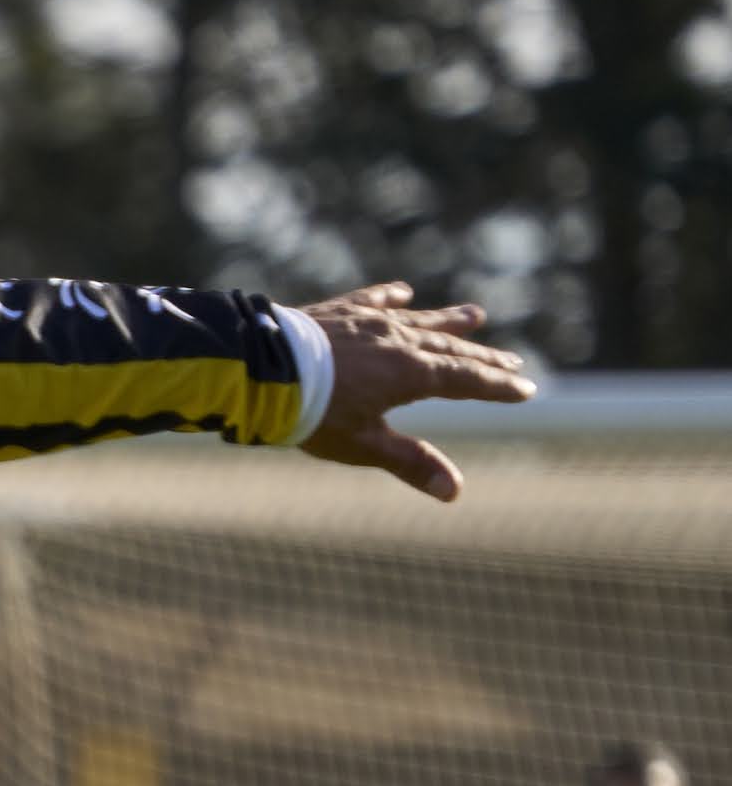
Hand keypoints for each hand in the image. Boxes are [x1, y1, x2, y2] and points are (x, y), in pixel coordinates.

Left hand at [297, 281, 530, 499]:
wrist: (257, 370)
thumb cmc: (310, 413)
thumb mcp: (362, 444)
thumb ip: (409, 462)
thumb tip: (455, 491)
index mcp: (412, 374)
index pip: (468, 381)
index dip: (498, 387)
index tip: (526, 389)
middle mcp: (398, 341)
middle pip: (451, 349)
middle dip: (483, 358)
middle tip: (513, 360)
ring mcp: (369, 323)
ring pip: (419, 321)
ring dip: (449, 321)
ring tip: (476, 315)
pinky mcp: (338, 312)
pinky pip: (373, 301)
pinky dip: (391, 298)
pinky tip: (403, 293)